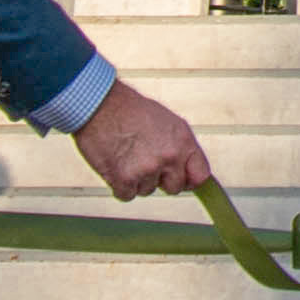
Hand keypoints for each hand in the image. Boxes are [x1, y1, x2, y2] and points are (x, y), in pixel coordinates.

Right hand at [74, 83, 211, 202]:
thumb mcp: (167, 122)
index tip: (181, 179)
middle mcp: (169, 157)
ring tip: (126, 155)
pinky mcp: (124, 179)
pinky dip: (119, 185)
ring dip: (136, 180)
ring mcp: (147, 169)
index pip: (201, 176)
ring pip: (147, 191)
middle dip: (161, 180)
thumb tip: (188, 170)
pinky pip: (126, 195)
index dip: (189, 180)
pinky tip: (115, 164)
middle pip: (174, 188)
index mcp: (183, 141)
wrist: (99, 104)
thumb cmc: (130, 110)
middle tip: (144, 161)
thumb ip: (180, 147)